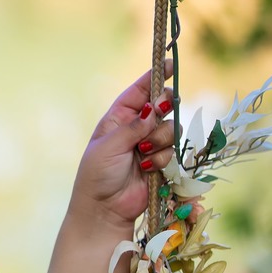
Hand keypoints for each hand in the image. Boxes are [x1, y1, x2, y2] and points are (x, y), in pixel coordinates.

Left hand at [71, 61, 176, 227]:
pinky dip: (162, 159)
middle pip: (163, 105)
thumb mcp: (108, 147)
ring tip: (142, 156)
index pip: (139, 91)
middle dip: (162, 110)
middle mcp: (136, 128)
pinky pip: (174, 151)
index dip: (155, 76)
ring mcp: (151, 144)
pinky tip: (147, 170)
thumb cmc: (97, 176)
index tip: (171, 64)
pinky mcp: (162, 162)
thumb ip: (132, 127)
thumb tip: (152, 109)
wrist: (104, 208)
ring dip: (160, 140)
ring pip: (172, 128)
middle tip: (154, 118)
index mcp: (118, 118)